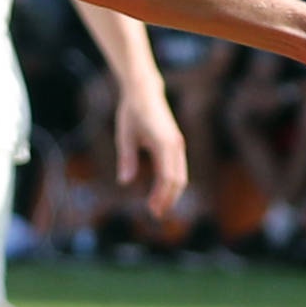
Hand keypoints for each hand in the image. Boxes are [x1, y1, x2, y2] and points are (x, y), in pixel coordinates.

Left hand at [112, 82, 188, 216]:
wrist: (144, 92)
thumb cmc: (132, 112)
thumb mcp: (124, 135)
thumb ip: (127, 158)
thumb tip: (124, 182)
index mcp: (163, 143)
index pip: (167, 176)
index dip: (162, 195)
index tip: (153, 210)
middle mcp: (175, 145)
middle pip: (178, 179)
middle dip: (169, 198)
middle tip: (156, 214)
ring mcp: (178, 144)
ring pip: (181, 175)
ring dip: (171, 192)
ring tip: (158, 207)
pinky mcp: (176, 144)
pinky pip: (178, 168)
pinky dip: (172, 182)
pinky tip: (161, 191)